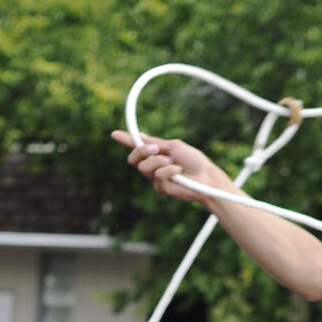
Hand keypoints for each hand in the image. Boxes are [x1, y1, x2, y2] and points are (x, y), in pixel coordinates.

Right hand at [112, 131, 226, 203]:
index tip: (114, 134)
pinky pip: (156, 176)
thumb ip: (156, 143)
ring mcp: (155, 177)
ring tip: (172, 162)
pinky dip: (167, 170)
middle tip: (155, 149)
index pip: (136, 146)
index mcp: (155, 152)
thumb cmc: (194, 160)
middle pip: (133, 159)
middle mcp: (152, 165)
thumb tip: (140, 135)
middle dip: (141, 151)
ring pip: (143, 167)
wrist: (206, 176)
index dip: (125, 140)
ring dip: (157, 161)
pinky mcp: (161, 188)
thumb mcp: (173, 146)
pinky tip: (178, 171)